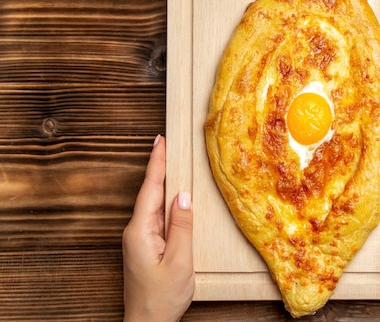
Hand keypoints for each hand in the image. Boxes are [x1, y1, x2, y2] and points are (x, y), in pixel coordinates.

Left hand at [122, 135, 193, 321]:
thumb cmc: (162, 298)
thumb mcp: (179, 261)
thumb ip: (182, 226)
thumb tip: (183, 195)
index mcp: (140, 231)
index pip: (150, 189)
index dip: (156, 163)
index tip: (160, 141)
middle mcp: (136, 231)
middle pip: (150, 192)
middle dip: (159, 167)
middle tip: (166, 143)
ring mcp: (140, 239)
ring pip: (154, 204)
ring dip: (163, 183)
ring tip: (172, 162)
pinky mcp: (146, 245)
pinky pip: (158, 217)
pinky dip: (166, 201)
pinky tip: (174, 196)